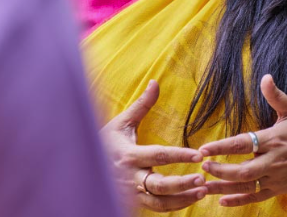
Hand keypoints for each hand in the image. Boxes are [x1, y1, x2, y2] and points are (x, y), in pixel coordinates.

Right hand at [100, 80, 207, 211]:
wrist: (83, 166)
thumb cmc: (106, 141)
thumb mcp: (122, 122)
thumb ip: (142, 104)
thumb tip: (155, 82)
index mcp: (129, 155)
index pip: (159, 155)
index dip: (180, 155)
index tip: (198, 155)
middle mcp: (131, 177)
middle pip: (160, 185)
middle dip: (183, 184)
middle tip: (203, 180)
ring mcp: (131, 193)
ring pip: (160, 203)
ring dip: (183, 199)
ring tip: (202, 192)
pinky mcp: (133, 203)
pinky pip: (156, 209)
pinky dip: (174, 206)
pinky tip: (189, 199)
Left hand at [197, 74, 286, 207]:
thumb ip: (275, 95)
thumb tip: (265, 76)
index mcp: (273, 140)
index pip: (243, 144)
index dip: (222, 147)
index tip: (204, 149)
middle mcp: (273, 161)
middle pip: (243, 171)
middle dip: (221, 170)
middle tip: (203, 165)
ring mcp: (276, 178)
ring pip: (247, 186)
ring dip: (224, 187)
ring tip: (204, 185)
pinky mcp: (278, 189)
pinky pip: (256, 197)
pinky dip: (238, 200)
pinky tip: (222, 200)